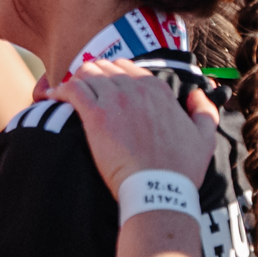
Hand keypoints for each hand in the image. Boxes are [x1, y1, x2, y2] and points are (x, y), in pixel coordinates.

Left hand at [51, 58, 218, 193]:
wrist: (159, 189)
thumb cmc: (180, 169)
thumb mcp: (205, 137)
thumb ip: (204, 111)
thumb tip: (198, 95)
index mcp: (157, 89)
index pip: (127, 67)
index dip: (112, 75)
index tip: (104, 87)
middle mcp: (135, 87)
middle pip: (104, 67)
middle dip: (92, 75)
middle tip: (83, 90)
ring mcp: (114, 98)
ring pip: (86, 73)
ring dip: (75, 80)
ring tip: (68, 93)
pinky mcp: (96, 114)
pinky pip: (70, 90)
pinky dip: (59, 90)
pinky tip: (52, 97)